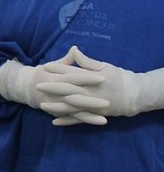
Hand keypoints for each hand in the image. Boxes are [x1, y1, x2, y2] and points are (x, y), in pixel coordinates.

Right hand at [0, 52, 107, 122]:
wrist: (25, 87)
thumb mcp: (52, 65)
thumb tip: (75, 48)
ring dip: (88, 116)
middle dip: (90, 101)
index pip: (73, 77)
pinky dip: (81, 121)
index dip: (87, 78)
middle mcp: (54, 93)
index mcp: (55, 78)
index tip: (103, 78)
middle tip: (107, 102)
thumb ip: (66, 60)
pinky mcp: (56, 112)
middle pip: (74, 97)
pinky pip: (69, 118)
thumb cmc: (42, 74)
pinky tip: (94, 123)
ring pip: (73, 111)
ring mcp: (55, 104)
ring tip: (104, 119)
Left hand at [42, 46, 163, 121]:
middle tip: (37, 86)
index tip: (44, 66)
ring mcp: (93, 105)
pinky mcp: (95, 115)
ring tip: (42, 106)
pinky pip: (80, 119)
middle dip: (52, 88)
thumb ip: (87, 61)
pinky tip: (55, 122)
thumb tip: (74, 50)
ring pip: (72, 107)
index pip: (72, 73)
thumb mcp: (104, 66)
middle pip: (68, 90)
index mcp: (92, 79)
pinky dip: (67, 121)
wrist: (135, 95)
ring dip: (56, 107)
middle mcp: (91, 92)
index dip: (57, 69)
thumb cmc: (119, 77)